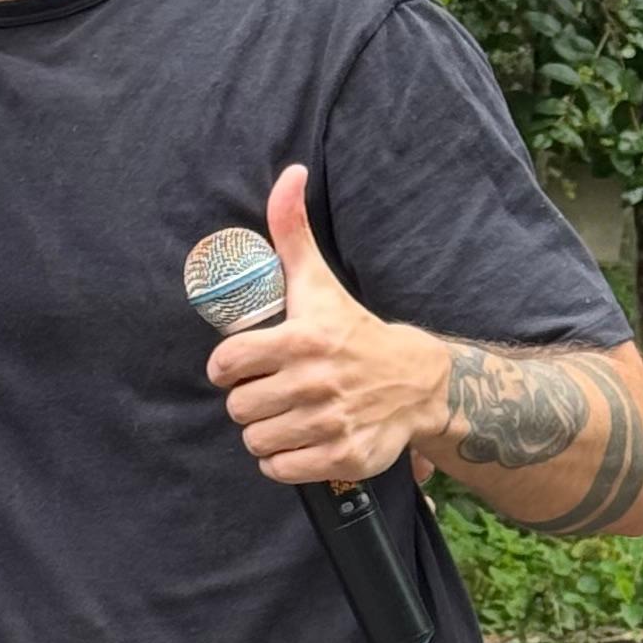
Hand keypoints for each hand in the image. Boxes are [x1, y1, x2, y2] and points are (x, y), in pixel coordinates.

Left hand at [203, 165, 435, 486]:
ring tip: (287, 414)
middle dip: (250, 400)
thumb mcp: (319, 280)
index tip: (247, 363)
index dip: (229, 366)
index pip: (226, 364)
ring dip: (265, 432)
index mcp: (302, 339)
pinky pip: (280, 469)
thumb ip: (291, 230)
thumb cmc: (353, 329)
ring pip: (255, 441)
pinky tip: (300, 439)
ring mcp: (329, 423)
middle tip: (273, 390)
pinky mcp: (341, 457)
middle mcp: (314, 383)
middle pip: (238, 407)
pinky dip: (283, 460)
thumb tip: (288, 173)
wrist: (416, 382)